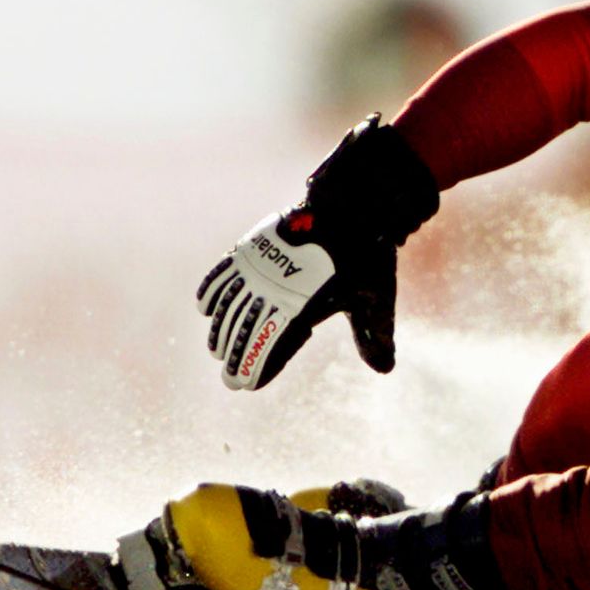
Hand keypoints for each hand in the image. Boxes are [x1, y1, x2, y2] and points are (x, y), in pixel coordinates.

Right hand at [196, 115, 438, 389]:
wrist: (351, 204)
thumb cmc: (366, 255)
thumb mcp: (374, 298)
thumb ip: (374, 335)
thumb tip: (385, 369)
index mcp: (303, 307)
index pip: (273, 346)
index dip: (259, 366)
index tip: (247, 385)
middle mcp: (275, 290)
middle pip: (247, 330)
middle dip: (236, 355)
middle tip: (229, 379)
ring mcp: (260, 267)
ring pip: (230, 306)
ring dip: (221, 330)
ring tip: (216, 349)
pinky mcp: (253, 246)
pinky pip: (223, 273)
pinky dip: (212, 291)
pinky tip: (204, 307)